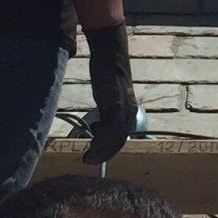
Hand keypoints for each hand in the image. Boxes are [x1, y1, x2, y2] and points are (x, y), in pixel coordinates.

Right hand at [82, 22, 138, 160]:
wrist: (111, 56)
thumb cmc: (108, 76)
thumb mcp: (109, 98)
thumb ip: (107, 112)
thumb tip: (97, 127)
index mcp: (129, 113)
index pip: (120, 139)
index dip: (108, 151)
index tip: (95, 157)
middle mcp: (129, 114)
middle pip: (118, 141)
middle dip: (103, 155)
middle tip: (88, 161)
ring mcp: (123, 109)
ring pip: (114, 138)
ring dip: (100, 150)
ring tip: (88, 156)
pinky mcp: (115, 104)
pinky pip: (109, 127)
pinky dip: (100, 137)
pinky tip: (91, 137)